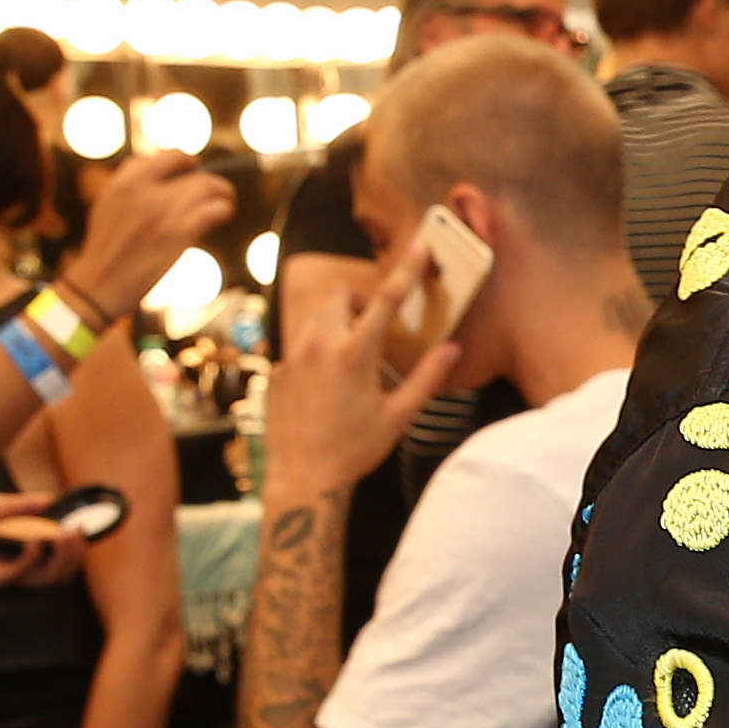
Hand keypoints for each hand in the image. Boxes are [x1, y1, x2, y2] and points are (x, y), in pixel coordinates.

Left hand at [0, 490, 76, 589]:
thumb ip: (26, 506)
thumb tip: (53, 500)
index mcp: (20, 553)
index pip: (59, 560)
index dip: (75, 548)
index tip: (81, 526)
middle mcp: (16, 568)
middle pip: (60, 573)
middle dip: (75, 554)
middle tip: (77, 531)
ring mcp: (4, 576)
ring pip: (47, 579)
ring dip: (61, 558)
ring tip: (66, 534)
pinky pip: (20, 574)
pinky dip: (33, 557)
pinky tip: (37, 539)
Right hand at [65, 150, 235, 318]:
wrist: (99, 283)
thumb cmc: (107, 247)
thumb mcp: (110, 203)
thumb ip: (135, 183)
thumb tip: (171, 170)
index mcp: (126, 180)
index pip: (171, 156)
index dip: (187, 163)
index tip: (193, 173)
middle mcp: (145, 191)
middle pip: (193, 170)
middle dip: (207, 179)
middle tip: (215, 190)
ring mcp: (163, 212)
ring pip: (208, 187)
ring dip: (222, 192)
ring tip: (225, 200)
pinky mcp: (178, 235)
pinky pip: (214, 210)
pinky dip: (223, 209)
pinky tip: (223, 214)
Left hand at [267, 226, 464, 505]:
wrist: (303, 477)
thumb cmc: (354, 449)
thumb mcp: (399, 416)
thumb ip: (426, 378)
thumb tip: (450, 349)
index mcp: (355, 355)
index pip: (386, 300)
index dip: (407, 271)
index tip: (420, 250)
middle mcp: (319, 347)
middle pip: (338, 294)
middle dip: (358, 298)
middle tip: (374, 324)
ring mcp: (294, 356)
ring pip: (315, 315)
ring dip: (337, 321)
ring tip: (353, 355)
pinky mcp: (278, 370)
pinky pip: (300, 342)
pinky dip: (319, 348)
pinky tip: (329, 382)